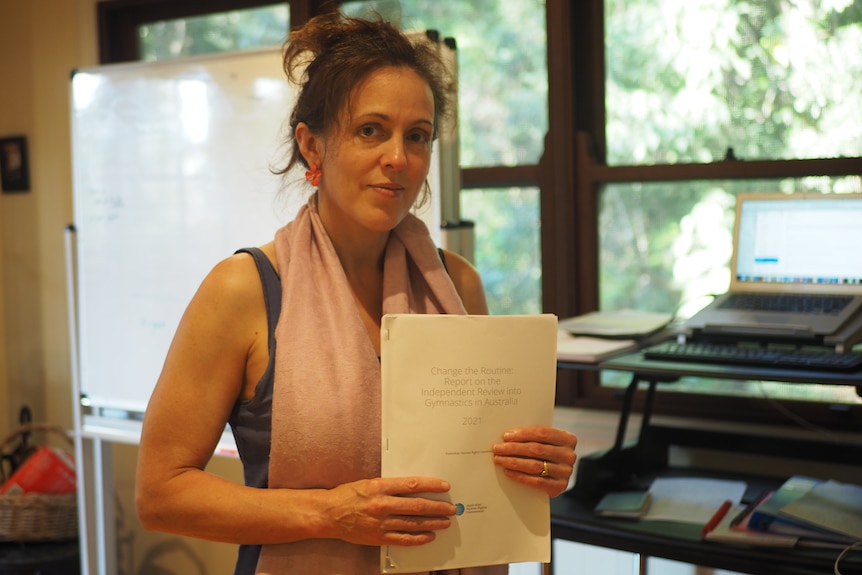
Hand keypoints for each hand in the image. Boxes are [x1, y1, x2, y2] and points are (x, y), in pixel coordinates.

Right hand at [322, 477, 455, 545]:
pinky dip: (419, 538)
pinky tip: (429, 535)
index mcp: (380, 487)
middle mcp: (382, 504)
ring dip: (432, 522)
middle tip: (450, 507)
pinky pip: (403, 539)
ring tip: (445, 522)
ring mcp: (381, 523)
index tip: (444, 486)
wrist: (329, 514)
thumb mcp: (369, 482)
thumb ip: (390, 486)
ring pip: (413, 523)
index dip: (431, 485)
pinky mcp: (379, 537)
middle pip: (417, 505)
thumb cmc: (348, 495)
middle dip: (437, 507)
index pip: (412, 485)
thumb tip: (414, 486)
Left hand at [492, 426, 577, 496]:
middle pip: (536, 449)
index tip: (506, 436)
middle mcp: (569, 455)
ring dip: (513, 462)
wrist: (558, 474)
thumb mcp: (547, 441)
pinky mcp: (560, 487)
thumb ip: (533, 437)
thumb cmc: (547, 452)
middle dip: (513, 448)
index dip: (522, 434)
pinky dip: (520, 476)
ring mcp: (566, 472)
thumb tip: (508, 436)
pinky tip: (508, 472)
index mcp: (568, 439)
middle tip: (498, 448)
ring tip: (500, 459)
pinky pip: (536, 481)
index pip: (542, 433)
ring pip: (535, 465)